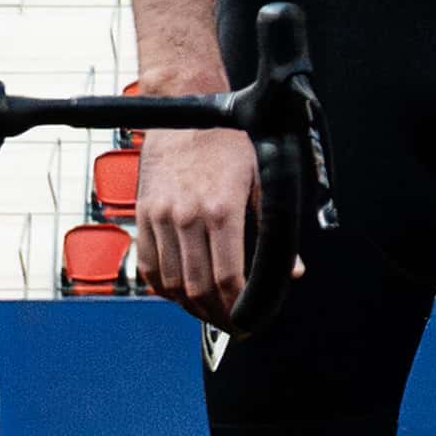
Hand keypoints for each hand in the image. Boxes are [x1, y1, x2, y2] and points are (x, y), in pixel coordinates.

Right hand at [129, 118, 263, 323]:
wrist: (185, 111)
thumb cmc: (227, 142)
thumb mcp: (262, 180)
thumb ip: (274, 231)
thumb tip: (292, 271)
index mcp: (221, 209)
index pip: (229, 278)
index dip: (239, 308)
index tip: (249, 319)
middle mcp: (187, 216)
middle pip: (197, 288)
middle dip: (217, 315)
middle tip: (232, 324)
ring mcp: (161, 217)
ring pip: (170, 282)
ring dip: (190, 306)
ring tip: (209, 312)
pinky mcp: (143, 215)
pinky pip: (147, 265)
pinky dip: (163, 287)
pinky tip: (179, 292)